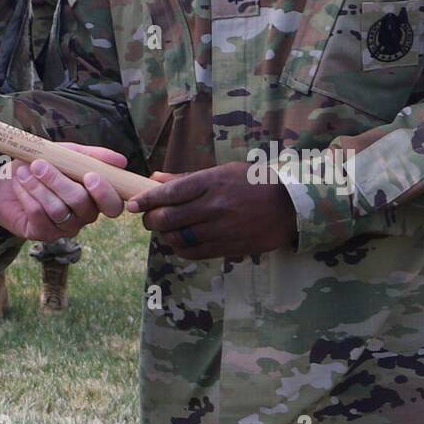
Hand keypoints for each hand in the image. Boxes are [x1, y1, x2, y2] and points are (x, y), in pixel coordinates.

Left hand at [0, 146, 126, 240]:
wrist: (9, 177)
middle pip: (82, 205)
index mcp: (95, 197)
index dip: (105, 194)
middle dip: (59, 182)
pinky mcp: (42, 233)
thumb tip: (121, 161)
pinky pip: (38, 214)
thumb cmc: (43, 164)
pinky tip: (20, 182)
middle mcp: (83, 215)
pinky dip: (27, 194)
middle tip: (39, 164)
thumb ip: (91, 156)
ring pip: (58, 210)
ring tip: (24, 170)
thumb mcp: (67, 154)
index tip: (90, 176)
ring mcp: (64, 227)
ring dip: (38, 186)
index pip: (113, 205)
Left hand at [126, 165, 296, 259]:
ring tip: (164, 230)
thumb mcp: (221, 171)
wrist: (290, 205)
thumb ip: (186, 178)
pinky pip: (195, 252)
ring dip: (165, 235)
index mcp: (211, 182)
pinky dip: (181, 249)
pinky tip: (180, 242)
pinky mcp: (230, 247)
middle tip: (148, 218)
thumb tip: (154, 177)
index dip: (146, 200)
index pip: (169, 193)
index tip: (132, 204)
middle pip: (169, 218)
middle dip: (151, 219)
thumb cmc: (253, 182)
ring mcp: (222, 228)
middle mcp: (215, 206)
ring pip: (179, 238)